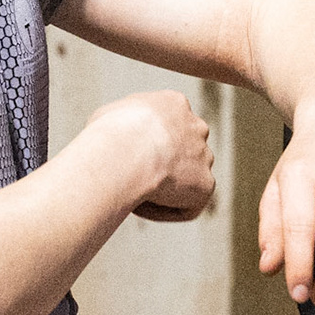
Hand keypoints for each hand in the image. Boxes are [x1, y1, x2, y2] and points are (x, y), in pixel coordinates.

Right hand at [84, 91, 215, 221]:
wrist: (126, 152)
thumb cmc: (108, 134)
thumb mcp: (108, 116)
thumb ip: (123, 125)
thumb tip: (116, 139)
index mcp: (174, 104)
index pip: (168, 124)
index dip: (147, 144)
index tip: (128, 158)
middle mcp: (196, 127)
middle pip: (183, 150)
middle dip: (163, 166)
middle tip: (135, 180)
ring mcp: (204, 156)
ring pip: (186, 179)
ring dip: (163, 190)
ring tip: (132, 194)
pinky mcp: (206, 185)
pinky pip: (187, 205)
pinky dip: (163, 210)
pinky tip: (138, 206)